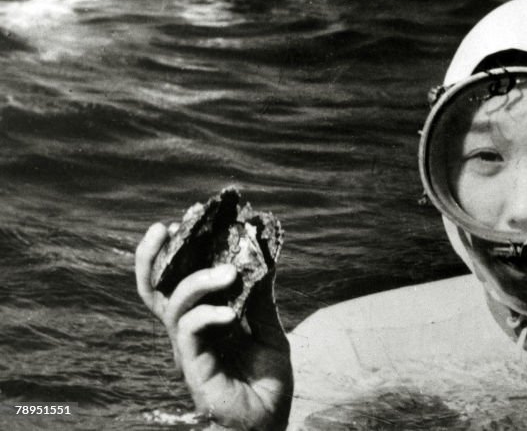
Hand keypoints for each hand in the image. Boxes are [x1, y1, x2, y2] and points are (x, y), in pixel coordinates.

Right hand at [135, 223, 292, 429]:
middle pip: (155, 291)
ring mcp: (190, 351)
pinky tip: (231, 312)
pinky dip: (208, 316)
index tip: (181, 218)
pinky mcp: (196, 370)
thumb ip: (261, 297)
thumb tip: (262, 255)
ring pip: (174, 307)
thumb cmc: (267, 381)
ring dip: (199, 282)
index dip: (174, 251)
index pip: (178, 280)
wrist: (271, 422)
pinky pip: (190, 335)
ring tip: (230, 273)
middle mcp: (190, 332)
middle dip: (152, 257)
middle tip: (168, 227)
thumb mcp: (270, 329)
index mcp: (203, 320)